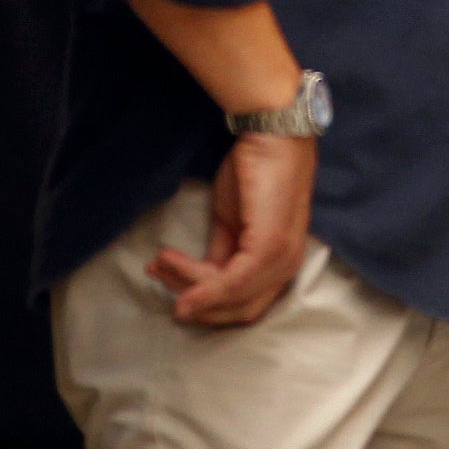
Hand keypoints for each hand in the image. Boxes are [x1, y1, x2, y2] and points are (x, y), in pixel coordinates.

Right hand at [147, 132, 313, 325]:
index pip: (245, 306)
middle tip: (159, 274)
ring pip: (229, 296)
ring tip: (160, 260)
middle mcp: (288, 268)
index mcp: (282, 264)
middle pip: (239, 312)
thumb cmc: (255, 172)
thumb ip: (222, 254)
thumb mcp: (232, 222)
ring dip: (187, 283)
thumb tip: (199, 280)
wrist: (271, 136)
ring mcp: (282, 259)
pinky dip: (201, 286)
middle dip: (196, 302)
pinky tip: (172, 271)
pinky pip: (232, 281)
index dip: (207, 305)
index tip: (169, 282)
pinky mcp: (269, 247)